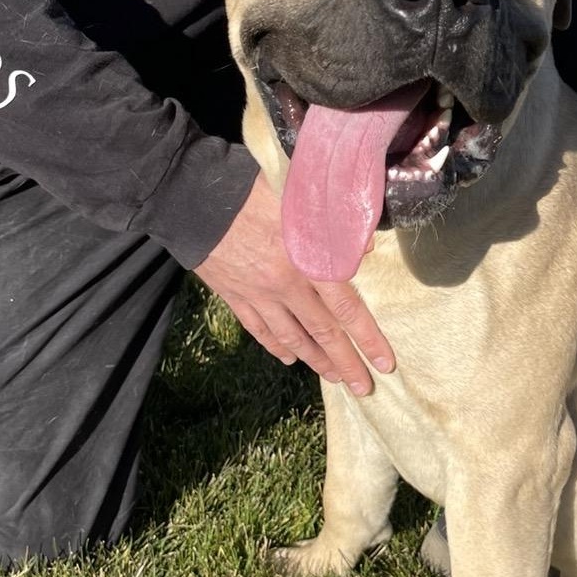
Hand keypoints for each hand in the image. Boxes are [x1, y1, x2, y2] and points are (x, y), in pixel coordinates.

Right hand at [194, 177, 393, 394]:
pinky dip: (275, 346)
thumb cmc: (253, 189)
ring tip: (334, 379)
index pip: (347, 309)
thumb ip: (337, 224)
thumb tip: (366, 246)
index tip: (384, 363)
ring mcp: (257, 294)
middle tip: (363, 388)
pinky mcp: (233, 294)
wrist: (192, 196)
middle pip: (323, 332)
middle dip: (346, 363)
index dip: (367, 338)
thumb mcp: (302, 198)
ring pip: (292, 337)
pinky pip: (258, 328)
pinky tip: (288, 358)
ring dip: (315, 361)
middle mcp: (285, 286)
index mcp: (308, 262)